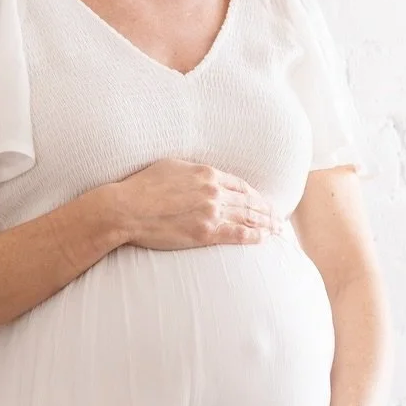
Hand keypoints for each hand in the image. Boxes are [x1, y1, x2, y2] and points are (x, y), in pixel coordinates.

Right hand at [109, 158, 282, 249]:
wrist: (126, 208)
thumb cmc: (141, 187)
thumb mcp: (170, 167)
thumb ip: (192, 171)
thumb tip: (201, 175)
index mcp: (206, 173)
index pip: (240, 184)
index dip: (254, 194)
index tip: (262, 201)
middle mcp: (213, 191)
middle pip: (249, 201)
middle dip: (266, 209)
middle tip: (279, 217)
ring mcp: (211, 212)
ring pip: (247, 217)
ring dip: (266, 223)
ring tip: (278, 229)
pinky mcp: (205, 232)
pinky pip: (236, 234)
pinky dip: (253, 236)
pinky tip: (264, 238)